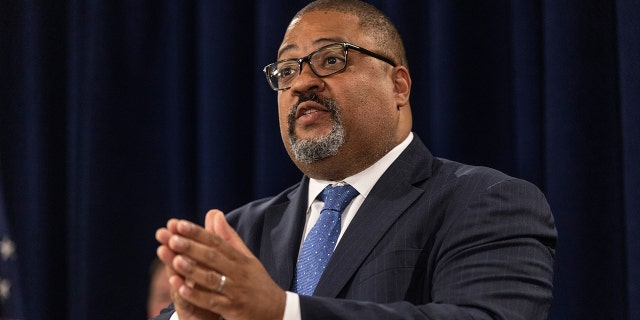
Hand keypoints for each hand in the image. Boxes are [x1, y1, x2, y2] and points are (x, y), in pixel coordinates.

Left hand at [157, 210, 286, 319]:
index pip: (216, 242)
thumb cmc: (257, 282)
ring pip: (211, 279)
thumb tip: (215, 213)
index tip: (179, 224)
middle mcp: (237, 273)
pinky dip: (196, 295)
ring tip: (174, 260)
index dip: (198, 233)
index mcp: (239, 259)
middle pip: (213, 257)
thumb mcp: (247, 258)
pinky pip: (212, 302)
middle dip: (192, 248)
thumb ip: (228, 237)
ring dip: (192, 269)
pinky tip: (181, 288)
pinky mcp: (232, 309)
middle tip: (171, 238)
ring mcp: (234, 291)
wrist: (276, 311)